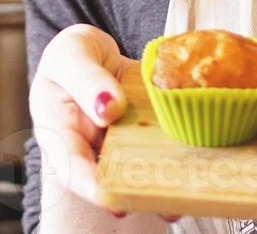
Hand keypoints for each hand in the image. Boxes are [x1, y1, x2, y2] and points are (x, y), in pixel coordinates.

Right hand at [29, 24, 179, 222]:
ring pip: (137, 170)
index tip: (112, 197)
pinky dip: (176, 159)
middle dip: (134, 193)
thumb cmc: (74, 53)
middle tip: (161, 205)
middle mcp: (92, 148)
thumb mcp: (70, 52)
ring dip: (158, 185)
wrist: (98, 52)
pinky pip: (160, 151)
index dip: (90, 185)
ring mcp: (121, 147)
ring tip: (180, 197)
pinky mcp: (146, 139)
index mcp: (60, 131)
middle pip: (108, 178)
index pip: (70, 165)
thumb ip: (85, 78)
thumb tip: (109, 108)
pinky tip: (197, 166)